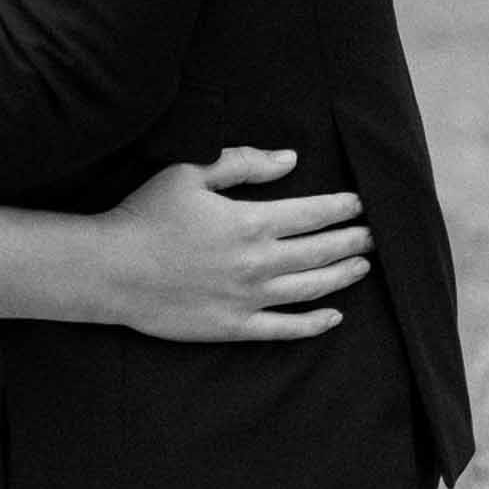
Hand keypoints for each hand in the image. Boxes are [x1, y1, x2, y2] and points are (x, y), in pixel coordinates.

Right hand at [103, 146, 372, 341]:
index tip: (360, 203)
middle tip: (374, 235)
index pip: (310, 213)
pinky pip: (286, 328)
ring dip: (341, 277)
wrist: (114, 269)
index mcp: (250, 221)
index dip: (339, 208)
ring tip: (362, 266)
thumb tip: (290, 160)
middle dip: (351, 241)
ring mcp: (249, 299)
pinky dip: (314, 324)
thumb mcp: (189, 171)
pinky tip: (333, 316)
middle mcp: (258, 263)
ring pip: (311, 289)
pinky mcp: (235, 326)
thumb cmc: (147, 214)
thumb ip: (243, 164)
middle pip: (319, 252)